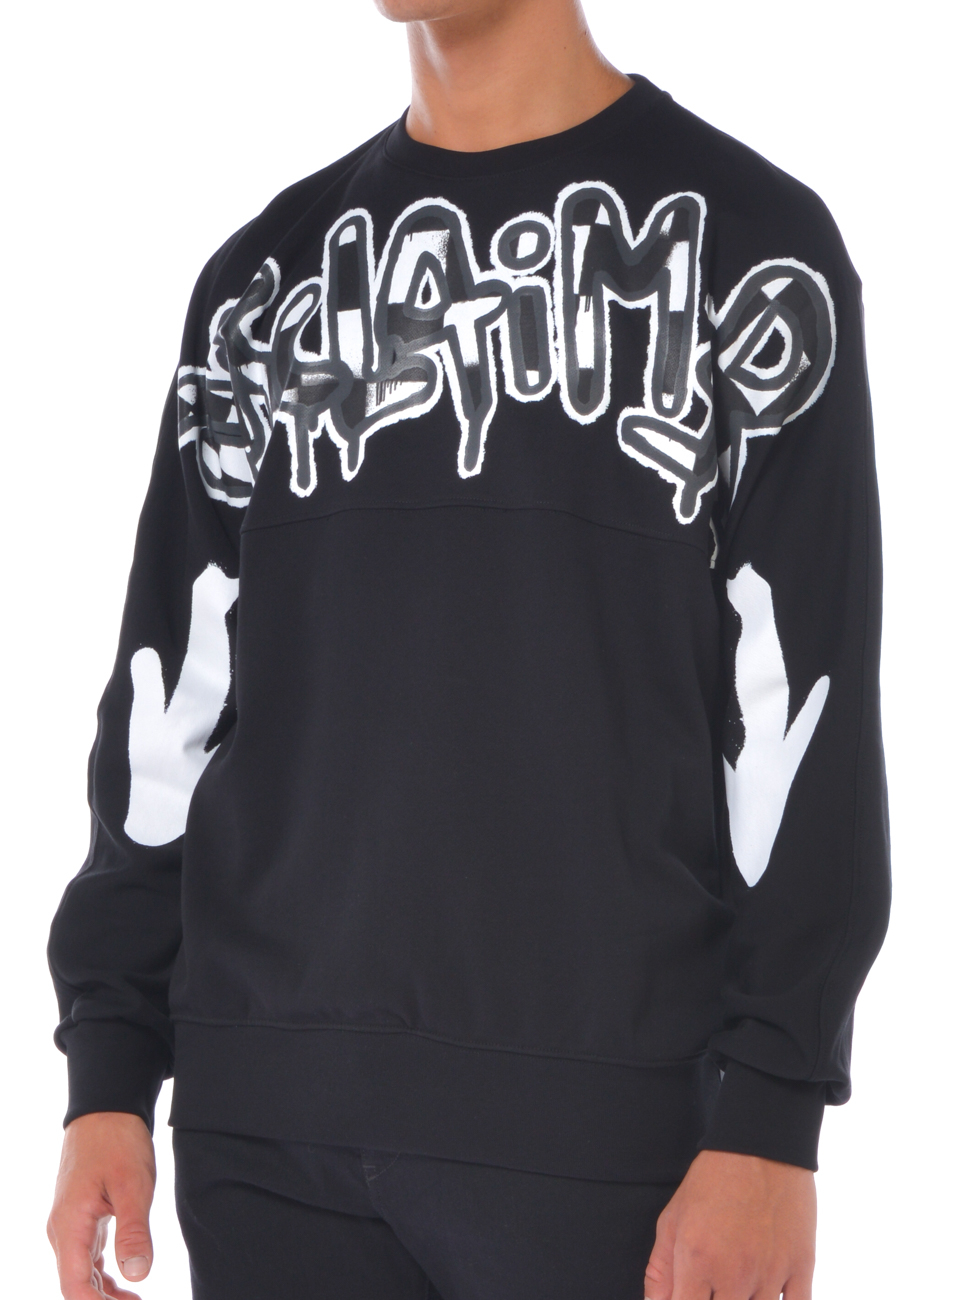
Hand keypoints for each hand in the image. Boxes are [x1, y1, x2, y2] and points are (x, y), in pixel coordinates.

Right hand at [47, 1112, 156, 1299]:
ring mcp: (70, 1225)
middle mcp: (63, 1231)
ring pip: (80, 1274)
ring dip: (104, 1294)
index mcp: (70, 1225)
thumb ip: (134, 1230)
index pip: (74, 1286)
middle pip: (76, 1285)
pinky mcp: (81, 1218)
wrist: (106, 1109)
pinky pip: (86, 1258)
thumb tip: (137, 1275)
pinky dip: (102, 1277)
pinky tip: (124, 1286)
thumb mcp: (133, 1184)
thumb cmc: (118, 1142)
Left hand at [644, 1149, 815, 1299]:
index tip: (688, 1293)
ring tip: (737, 1286)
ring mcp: (770, 1274)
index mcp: (697, 1261)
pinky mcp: (801, 1267)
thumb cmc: (712, 1180)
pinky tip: (767, 1292)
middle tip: (713, 1287)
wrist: (759, 1146)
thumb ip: (660, 1270)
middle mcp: (734, 1274)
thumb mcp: (672, 1218)